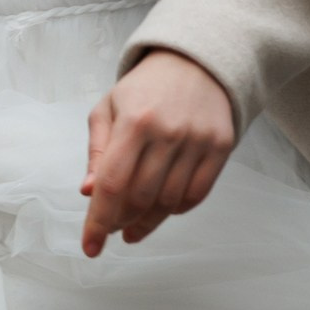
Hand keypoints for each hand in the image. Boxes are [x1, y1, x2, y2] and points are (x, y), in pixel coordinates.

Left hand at [81, 52, 234, 255]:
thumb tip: (89, 193)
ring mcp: (198, 140)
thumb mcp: (109, 109)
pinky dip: (176, 210)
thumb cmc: (144, 89)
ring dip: (148, 222)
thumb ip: (97, 152)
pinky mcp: (220, 146)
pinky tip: (162, 210)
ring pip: (169, 202)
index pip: (111, 184)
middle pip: (141, 198)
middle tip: (113, 228)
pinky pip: (197, 194)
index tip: (90, 248)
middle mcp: (168, 132)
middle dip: (122, 222)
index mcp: (133, 121)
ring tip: (134, 227)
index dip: (98, 222)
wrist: (196, 62)